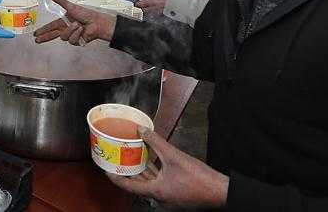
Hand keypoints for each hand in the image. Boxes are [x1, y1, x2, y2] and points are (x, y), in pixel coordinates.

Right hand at [33, 0, 115, 44]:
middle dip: (45, 37)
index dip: (43, 30)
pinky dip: (77, 33)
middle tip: (37, 40)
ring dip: (71, 30)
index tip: (36, 33)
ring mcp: (71, 36)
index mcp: (63, 22)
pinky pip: (72, 40)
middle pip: (52, 35)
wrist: (97, 22)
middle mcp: (66, 29)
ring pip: (64, 37)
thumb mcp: (71, 6)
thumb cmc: (86, 14)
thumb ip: (60, 1)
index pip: (50, 27)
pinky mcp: (77, 42)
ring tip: (78, 24)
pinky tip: (82, 30)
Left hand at [106, 126, 228, 208]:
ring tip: (132, 159)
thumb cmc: (198, 177)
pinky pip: (160, 184)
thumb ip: (156, 142)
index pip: (129, 187)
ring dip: (142, 174)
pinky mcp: (177, 195)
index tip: (107, 170)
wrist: (220, 191)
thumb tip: (141, 130)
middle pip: (138, 186)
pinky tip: (153, 163)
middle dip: (128, 174)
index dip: (116, 178)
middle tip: (118, 162)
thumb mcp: (174, 156)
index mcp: (156, 192)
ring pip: (150, 185)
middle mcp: (160, 198)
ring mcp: (169, 198)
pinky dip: (154, 175)